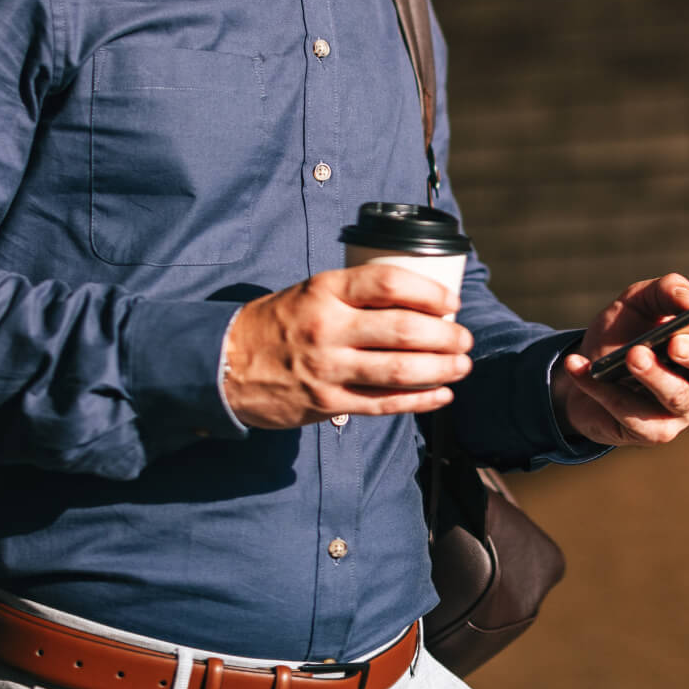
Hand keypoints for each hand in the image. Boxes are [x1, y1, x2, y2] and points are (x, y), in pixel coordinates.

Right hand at [221, 263, 473, 428]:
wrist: (224, 364)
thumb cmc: (278, 322)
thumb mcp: (311, 292)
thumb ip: (355, 295)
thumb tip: (415, 301)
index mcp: (325, 290)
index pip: (388, 283)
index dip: (429, 292)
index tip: (451, 301)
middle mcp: (327, 327)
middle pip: (403, 330)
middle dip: (445, 336)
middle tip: (464, 338)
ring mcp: (327, 369)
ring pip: (399, 370)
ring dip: (440, 369)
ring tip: (462, 365)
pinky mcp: (325, 403)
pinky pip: (383, 404)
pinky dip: (419, 401)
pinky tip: (440, 395)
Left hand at [551, 273, 688, 447]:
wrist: (582, 369)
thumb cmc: (623, 333)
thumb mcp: (639, 301)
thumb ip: (666, 291)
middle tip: (676, 343)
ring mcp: (682, 409)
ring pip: (676, 396)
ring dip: (653, 375)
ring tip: (632, 355)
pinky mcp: (653, 431)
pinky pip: (631, 412)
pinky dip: (601, 387)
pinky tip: (580, 366)